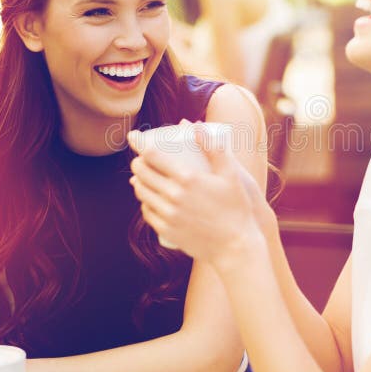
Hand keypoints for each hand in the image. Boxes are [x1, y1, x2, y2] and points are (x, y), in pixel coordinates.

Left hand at [129, 125, 269, 268]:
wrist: (235, 245)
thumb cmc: (236, 207)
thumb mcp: (230, 174)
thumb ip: (214, 148)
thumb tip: (197, 126)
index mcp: (188, 178)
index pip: (153, 156)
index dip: (140, 144)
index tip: (134, 138)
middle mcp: (174, 196)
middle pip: (143, 173)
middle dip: (138, 162)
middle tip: (141, 158)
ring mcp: (168, 214)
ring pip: (142, 192)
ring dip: (138, 181)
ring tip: (142, 176)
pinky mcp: (167, 230)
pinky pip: (147, 212)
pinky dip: (144, 201)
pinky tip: (148, 198)